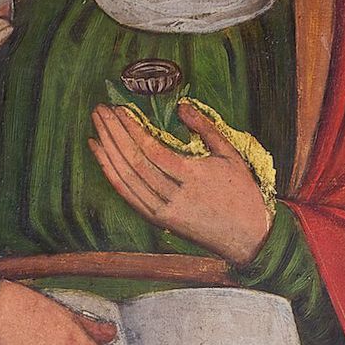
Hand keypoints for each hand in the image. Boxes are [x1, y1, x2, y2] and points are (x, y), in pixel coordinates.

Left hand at [89, 101, 271, 265]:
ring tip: (96, 128)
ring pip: (126, 180)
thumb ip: (205, 128)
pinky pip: (128, 197)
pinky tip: (102, 157)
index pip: (152, 150)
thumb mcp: (231, 156)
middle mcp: (174, 197)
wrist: (249, 239)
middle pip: (134, 162)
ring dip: (107, 153)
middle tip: (99, 111)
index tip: (118, 109)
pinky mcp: (158, 221)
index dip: (132, 129)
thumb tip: (181, 105)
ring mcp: (164, 212)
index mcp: (193, 178)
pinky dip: (112, 175)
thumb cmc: (242, 194)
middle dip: (113, 134)